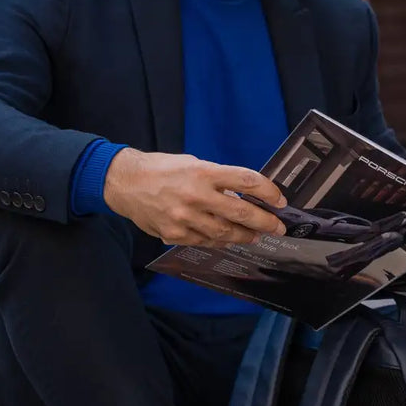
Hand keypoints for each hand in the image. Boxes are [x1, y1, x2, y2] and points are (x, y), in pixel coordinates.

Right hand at [103, 148, 287, 247]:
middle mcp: (195, 195)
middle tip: (278, 227)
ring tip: (256, 235)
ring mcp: (184, 218)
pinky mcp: (175, 234)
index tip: (279, 200)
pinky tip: (228, 238)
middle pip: (240, 213)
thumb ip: (217, 179)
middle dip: (264, 222)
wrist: (126, 183)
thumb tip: (244, 195)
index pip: (245, 181)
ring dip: (245, 235)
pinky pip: (205, 241)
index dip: (268, 191)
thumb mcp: (192, 163)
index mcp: (202, 172)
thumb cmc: (162, 169)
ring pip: (225, 233)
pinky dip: (220, 240)